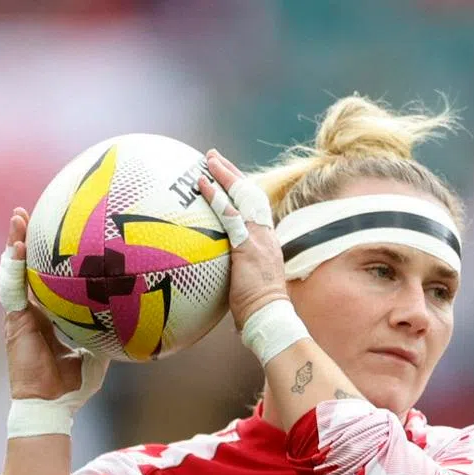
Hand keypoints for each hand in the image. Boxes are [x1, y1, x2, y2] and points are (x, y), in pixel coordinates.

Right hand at [0, 208, 106, 400]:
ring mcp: (19, 315)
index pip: (43, 279)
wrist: (52, 404)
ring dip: (14, 243)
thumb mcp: (98, 352)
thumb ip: (108, 331)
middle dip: (24, 240)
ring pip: (13, 271)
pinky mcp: (14, 321)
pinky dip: (14, 266)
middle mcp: (31, 311)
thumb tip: (134, 316)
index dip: (44, 258)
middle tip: (28, 214)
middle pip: (24, 268)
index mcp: (47, 316)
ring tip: (18, 218)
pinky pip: (12, 287)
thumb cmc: (74, 385)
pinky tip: (19, 245)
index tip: (53, 233)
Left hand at [196, 150, 288, 329]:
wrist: (271, 317)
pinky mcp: (248, 246)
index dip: (241, 190)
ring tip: (208, 160)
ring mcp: (258, 238)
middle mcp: (265, 235)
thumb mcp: (247, 285)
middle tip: (214, 157)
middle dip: (232, 173)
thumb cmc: (258, 310)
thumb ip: (236, 274)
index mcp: (266, 242)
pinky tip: (203, 184)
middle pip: (251, 194)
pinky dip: (216, 197)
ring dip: (224, 175)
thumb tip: (219, 278)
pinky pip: (230, 215)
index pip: (255, 208)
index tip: (228, 178)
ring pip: (243, 197)